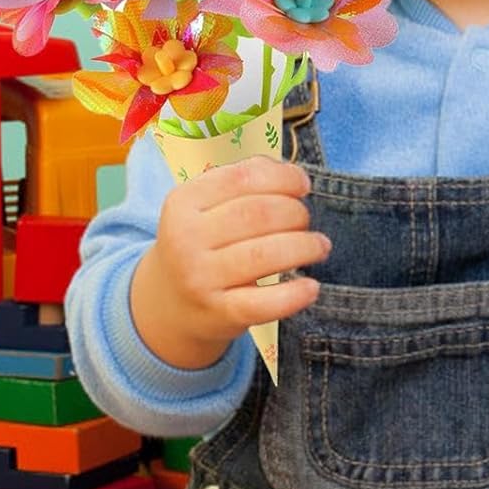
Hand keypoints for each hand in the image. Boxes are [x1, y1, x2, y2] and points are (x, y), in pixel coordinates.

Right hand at [132, 157, 329, 368]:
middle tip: (307, 221)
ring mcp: (200, 278)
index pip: (243, 178)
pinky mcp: (219, 313)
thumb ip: (245, 179)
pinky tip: (311, 287)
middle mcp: (186, 239)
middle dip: (296, 214)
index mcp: (184, 202)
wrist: (169, 304)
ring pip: (266, 255)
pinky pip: (265, 303)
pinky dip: (295, 294)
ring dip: (305, 247)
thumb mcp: (204, 206)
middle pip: (259, 215)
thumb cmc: (201, 244)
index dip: (283, 178)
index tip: (304, 185)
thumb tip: (294, 175)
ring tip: (319, 247)